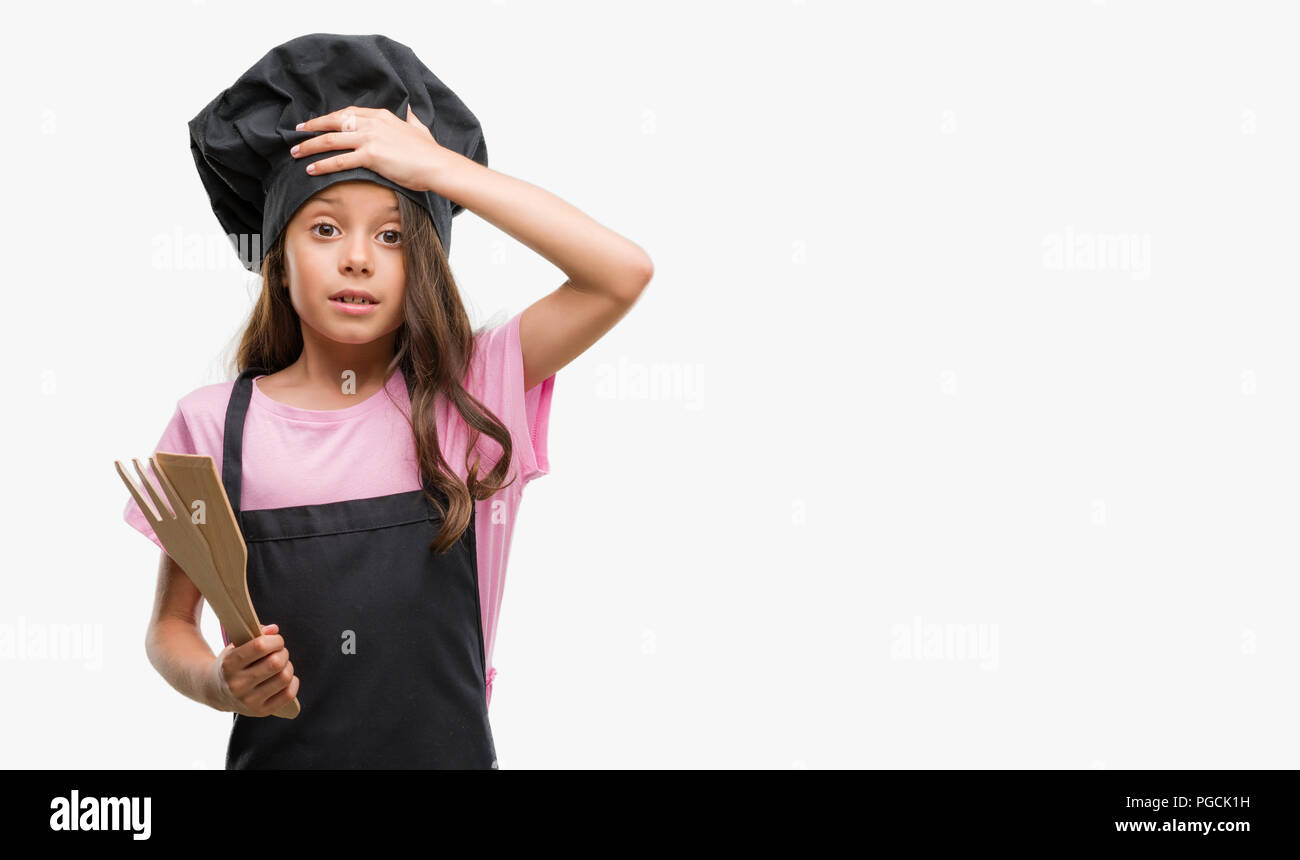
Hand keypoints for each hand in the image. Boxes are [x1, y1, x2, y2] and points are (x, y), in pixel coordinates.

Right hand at [208, 623, 298, 716]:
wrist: (214, 691)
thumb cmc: (232, 663)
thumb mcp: (236, 646)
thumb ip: (255, 634)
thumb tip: (274, 630)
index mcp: (229, 664)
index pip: (260, 646)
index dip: (275, 640)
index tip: (276, 641)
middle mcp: (237, 684)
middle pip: (275, 662)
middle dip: (283, 653)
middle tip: (280, 652)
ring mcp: (248, 700)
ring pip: (284, 678)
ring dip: (288, 667)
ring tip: (281, 665)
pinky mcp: (259, 711)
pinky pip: (288, 694)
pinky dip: (293, 682)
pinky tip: (285, 677)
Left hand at [290, 105, 452, 192]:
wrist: (437, 165)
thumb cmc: (429, 152)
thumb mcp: (419, 129)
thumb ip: (412, 119)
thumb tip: (411, 110)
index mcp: (381, 116)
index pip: (347, 113)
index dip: (329, 118)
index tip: (317, 123)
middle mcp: (372, 123)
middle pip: (334, 122)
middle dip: (312, 127)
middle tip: (297, 133)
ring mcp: (370, 138)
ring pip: (331, 140)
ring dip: (310, 146)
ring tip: (296, 153)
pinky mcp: (370, 155)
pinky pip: (339, 160)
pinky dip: (322, 164)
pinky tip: (311, 169)